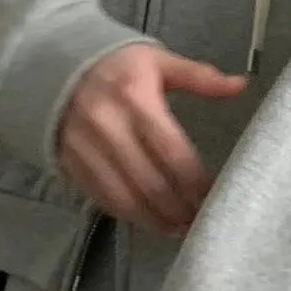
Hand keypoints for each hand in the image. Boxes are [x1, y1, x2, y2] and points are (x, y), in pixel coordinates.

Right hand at [58, 44, 247, 236]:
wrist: (49, 65)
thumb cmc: (115, 65)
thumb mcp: (157, 61)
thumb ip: (199, 77)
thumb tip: (240, 85)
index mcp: (136, 101)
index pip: (173, 153)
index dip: (195, 182)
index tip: (214, 196)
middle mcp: (109, 129)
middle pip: (151, 183)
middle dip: (180, 209)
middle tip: (201, 221)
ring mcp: (87, 151)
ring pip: (126, 198)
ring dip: (156, 220)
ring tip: (180, 229)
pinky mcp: (72, 166)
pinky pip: (104, 199)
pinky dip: (130, 215)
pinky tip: (151, 222)